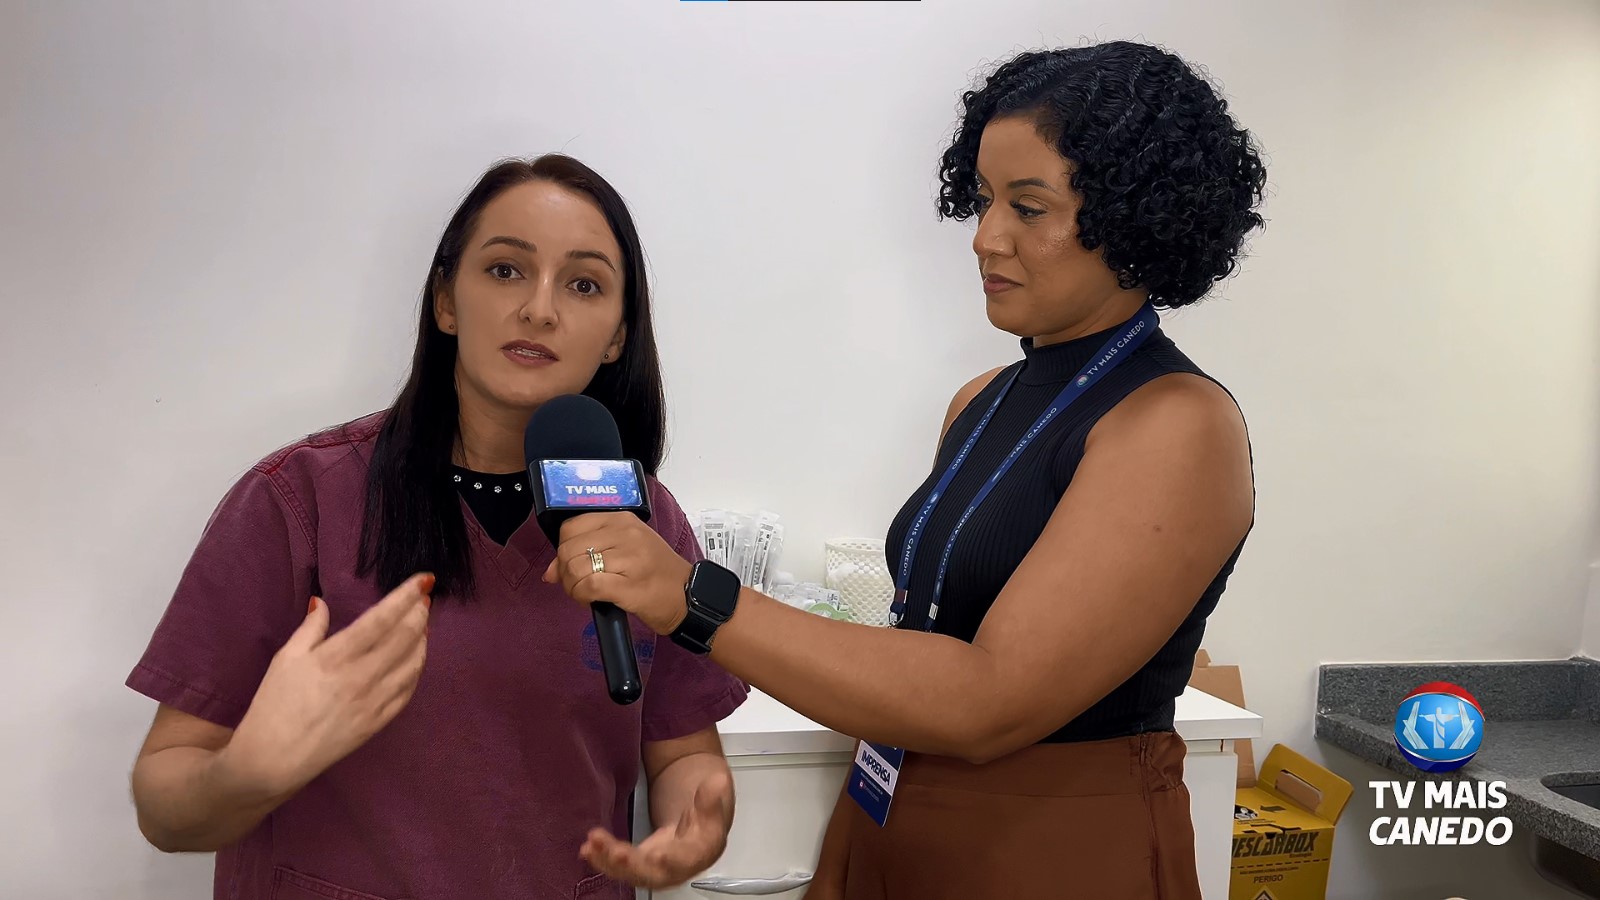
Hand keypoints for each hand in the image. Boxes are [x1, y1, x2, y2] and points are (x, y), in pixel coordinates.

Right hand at [218, 573, 433, 796]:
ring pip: (412, 664)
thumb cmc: (274, 705)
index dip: (405, 596)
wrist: (272, 759)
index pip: (381, 619)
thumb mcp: (285, 659)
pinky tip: (415, 658)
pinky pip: (407, 691)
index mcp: (336, 657)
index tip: (423, 580)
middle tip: (423, 600)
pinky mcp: (378, 723)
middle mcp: (361, 677)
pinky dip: (416, 669)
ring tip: (422, 625)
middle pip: (404, 637)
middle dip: (418, 614)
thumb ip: (310, 628)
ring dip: (422, 640)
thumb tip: (321, 601)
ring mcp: (373, 702)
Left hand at [542, 513, 693, 634]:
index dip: (563, 548)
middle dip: (564, 571)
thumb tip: (550, 571)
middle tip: (576, 584)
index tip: (570, 564)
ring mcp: (629, 559)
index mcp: (623, 520)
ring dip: (572, 586)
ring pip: (576, 567)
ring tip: (584, 593)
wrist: (688, 597)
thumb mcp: (626, 552)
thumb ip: (588, 553)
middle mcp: (626, 534)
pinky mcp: (629, 585)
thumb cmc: (657, 574)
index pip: (572, 526)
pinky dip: (581, 596)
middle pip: (569, 548)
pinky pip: (588, 586)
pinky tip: (590, 600)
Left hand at [580, 768, 732, 887]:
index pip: (687, 860)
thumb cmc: (705, 813)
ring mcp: (656, 868)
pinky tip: (587, 849)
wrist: (698, 823)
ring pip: (631, 872)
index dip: (673, 860)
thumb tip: (716, 782)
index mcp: (700, 852)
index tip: (658, 856)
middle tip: (614, 853)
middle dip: (631, 865)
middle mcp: (677, 867)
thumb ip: (712, 794)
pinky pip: (620, 866)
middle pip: (653, 872)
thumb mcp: (714, 799)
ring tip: (591, 846)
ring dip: (609, 861)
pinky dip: (603, 859)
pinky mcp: (640, 864)